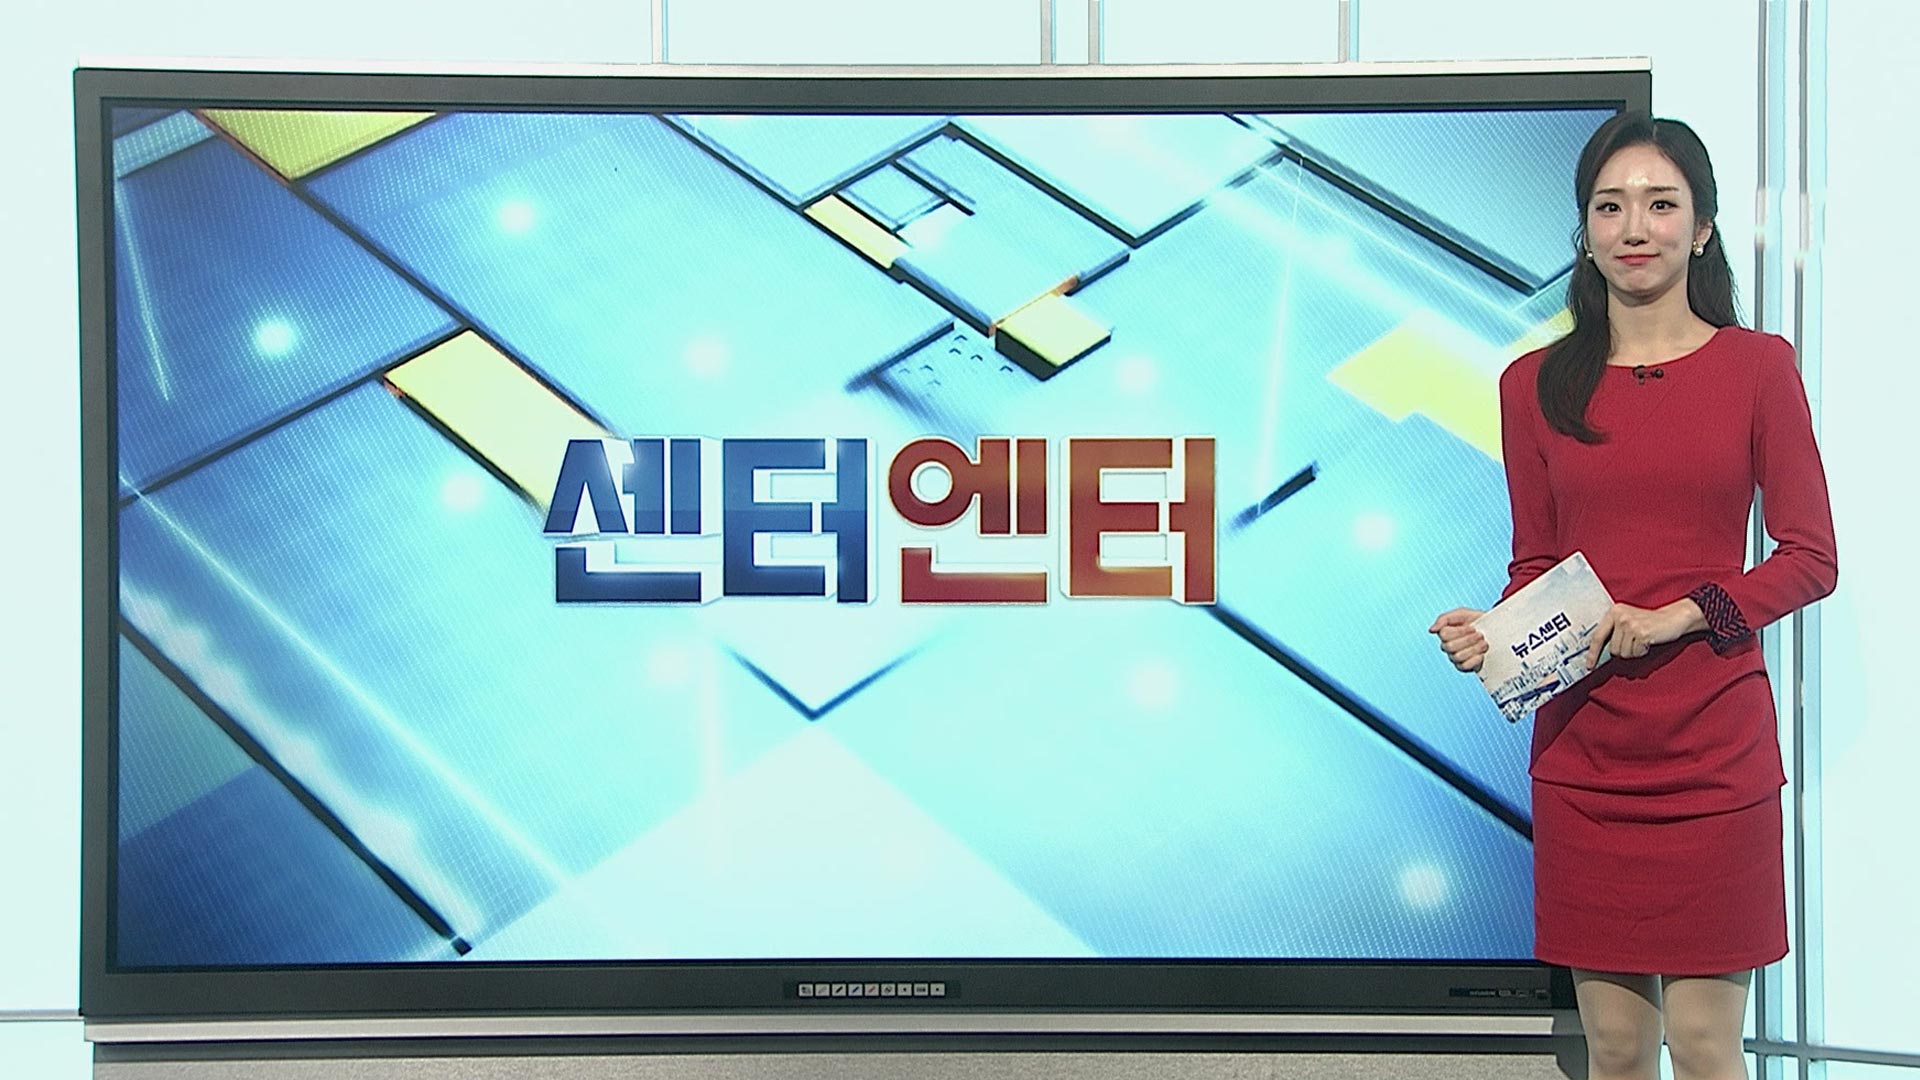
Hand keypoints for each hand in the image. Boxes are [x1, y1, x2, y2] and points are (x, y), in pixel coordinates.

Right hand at [1429, 608, 1487, 672]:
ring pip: (1457, 656)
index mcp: (1445, 634)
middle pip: (1450, 646)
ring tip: (1483, 643)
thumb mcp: (1461, 614)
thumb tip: (1431, 630)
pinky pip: (1464, 666)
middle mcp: (1447, 647)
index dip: (1460, 631)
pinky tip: (1482, 654)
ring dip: (1474, 648)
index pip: (1444, 635)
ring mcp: (1454, 658)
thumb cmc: (1475, 621)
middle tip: (1480, 635)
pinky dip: (1474, 660)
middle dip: (1468, 640)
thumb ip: (1444, 619)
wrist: (1493, 630)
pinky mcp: (1463, 667)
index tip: (1473, 627)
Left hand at [1584, 599, 1707, 668]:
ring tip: (1642, 641)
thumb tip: (1598, 655)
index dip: (1592, 653)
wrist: (1673, 617)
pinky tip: (1648, 642)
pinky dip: (1642, 651)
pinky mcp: (1642, 633)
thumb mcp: (1627, 622)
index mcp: (1613, 612)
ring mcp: (1631, 624)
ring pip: (1624, 653)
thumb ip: (1613, 632)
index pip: (1597, 636)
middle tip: (1635, 642)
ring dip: (1634, 652)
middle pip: (1612, 649)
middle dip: (1624, 651)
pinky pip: (1636, 653)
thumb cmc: (1648, 623)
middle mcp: (1620, 616)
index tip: (1589, 666)